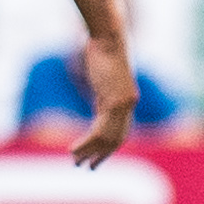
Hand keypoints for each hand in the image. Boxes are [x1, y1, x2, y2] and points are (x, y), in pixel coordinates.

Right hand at [71, 36, 135, 165]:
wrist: (108, 36)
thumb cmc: (103, 47)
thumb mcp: (103, 74)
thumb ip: (103, 90)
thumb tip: (99, 99)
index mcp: (126, 98)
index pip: (120, 130)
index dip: (108, 147)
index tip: (97, 158)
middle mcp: (129, 103)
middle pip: (115, 138)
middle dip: (101, 155)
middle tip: (88, 167)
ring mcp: (124, 103)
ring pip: (106, 138)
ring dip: (90, 152)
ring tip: (75, 162)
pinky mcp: (115, 101)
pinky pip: (99, 130)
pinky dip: (86, 143)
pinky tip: (74, 150)